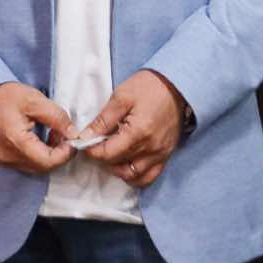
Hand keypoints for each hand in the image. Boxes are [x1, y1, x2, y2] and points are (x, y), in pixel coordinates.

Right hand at [0, 83, 73, 174]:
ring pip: (36, 167)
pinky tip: (41, 136)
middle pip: (43, 167)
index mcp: (16, 144)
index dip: (66, 153)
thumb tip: (72, 132)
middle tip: (65, 134)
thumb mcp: (34, 100)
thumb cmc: (1, 96)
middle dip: (59, 154)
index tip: (73, 138)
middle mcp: (9, 158)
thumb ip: (56, 117)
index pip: (49, 161)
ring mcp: (4, 160)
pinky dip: (38, 153)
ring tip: (53, 132)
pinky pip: (26, 162)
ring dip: (50, 154)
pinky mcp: (2, 157)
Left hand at [79, 70, 185, 189]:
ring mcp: (160, 154)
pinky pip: (149, 177)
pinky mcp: (166, 155)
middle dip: (102, 158)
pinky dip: (135, 176)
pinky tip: (127, 164)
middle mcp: (151, 148)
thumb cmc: (149, 87)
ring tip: (111, 154)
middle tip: (96, 146)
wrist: (177, 85)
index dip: (92, 151)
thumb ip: (103, 120)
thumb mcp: (121, 97)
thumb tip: (86, 136)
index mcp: (138, 133)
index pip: (107, 154)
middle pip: (117, 165)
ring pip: (132, 176)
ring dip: (117, 169)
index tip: (85, 143)